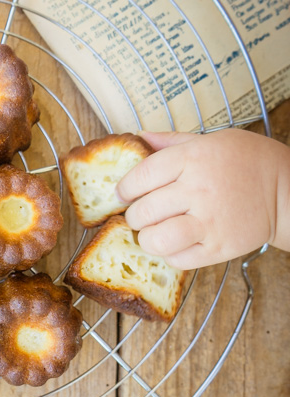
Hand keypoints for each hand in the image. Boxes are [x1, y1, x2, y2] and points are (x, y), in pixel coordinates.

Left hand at [115, 128, 289, 268]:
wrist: (287, 190)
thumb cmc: (247, 161)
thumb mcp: (211, 140)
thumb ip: (172, 142)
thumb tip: (138, 137)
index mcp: (192, 159)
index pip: (140, 176)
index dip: (125, 189)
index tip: (123, 194)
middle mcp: (198, 190)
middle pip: (143, 211)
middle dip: (134, 216)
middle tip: (140, 215)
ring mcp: (209, 221)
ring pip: (156, 240)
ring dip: (147, 239)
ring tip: (153, 232)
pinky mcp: (219, 247)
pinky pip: (178, 259)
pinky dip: (170, 254)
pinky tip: (176, 243)